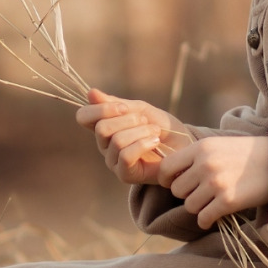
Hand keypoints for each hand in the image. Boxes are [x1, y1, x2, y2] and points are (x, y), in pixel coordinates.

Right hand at [76, 88, 192, 184]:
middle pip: (102, 128)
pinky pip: (126, 156)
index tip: (123, 107)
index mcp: (104, 126)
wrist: (183, 145)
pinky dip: (143, 144)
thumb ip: (115, 103)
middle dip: (128, 120)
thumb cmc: (162, 127)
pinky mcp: (125, 174)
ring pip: (116, 141)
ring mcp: (113, 161)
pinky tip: (155, 142)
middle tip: (145, 120)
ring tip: (155, 132)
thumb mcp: (140, 109)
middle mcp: (104, 145)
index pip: (84, 117)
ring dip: (141, 131)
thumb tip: (91, 93)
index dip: (100, 109)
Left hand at [157, 136, 267, 228]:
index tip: (174, 184)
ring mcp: (216, 183)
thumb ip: (198, 156)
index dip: (166, 179)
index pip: (166, 167)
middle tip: (202, 194)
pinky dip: (207, 220)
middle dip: (187, 194)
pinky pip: (204, 218)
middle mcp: (205, 164)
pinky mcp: (228, 201)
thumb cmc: (250, 154)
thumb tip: (173, 175)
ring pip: (189, 206)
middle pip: (177, 190)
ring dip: (199, 207)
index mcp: (201, 147)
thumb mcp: (220, 145)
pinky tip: (215, 216)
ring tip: (212, 203)